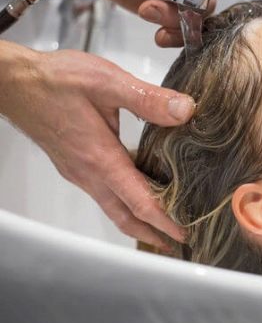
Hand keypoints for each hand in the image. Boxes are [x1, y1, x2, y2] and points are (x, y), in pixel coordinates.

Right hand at [0, 41, 192, 248]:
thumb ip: (147, 99)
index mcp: (100, 158)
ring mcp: (78, 170)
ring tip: (163, 224)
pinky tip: (139, 190)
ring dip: (138, 219)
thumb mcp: (107, 81)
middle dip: (152, 233)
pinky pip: (104, 191)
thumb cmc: (54, 80)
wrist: (14, 81)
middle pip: (124, 215)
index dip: (163, 221)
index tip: (182, 234)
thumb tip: (184, 111)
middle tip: (178, 243)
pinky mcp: (74, 163)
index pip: (138, 202)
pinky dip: (125, 200)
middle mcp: (87, 172)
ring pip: (113, 205)